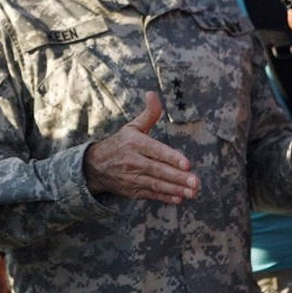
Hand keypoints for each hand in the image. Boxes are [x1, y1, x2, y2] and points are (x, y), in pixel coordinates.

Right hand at [83, 92, 199, 202]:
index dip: (171, 157)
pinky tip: (178, 198)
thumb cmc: (120, 144)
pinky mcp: (132, 190)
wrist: (95, 166)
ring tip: (193, 192)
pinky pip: (150, 194)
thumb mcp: (132, 127)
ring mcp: (132, 177)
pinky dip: (164, 197)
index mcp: (134, 143)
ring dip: (175, 189)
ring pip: (156, 184)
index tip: (187, 164)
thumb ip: (149, 114)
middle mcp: (132, 161)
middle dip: (177, 177)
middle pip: (158, 170)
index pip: (155, 151)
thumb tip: (153, 94)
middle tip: (195, 182)